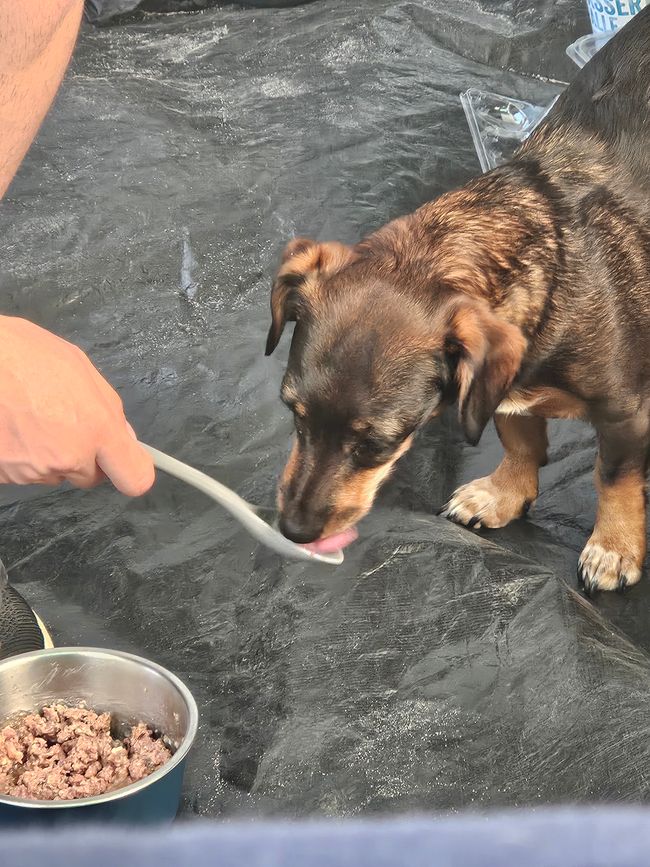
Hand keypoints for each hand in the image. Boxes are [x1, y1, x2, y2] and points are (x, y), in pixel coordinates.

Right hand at [0, 316, 154, 494]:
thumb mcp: (79, 367)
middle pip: (91, 477)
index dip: (132, 472)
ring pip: (56, 473)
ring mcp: (36, 469)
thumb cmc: (22, 355)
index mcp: (97, 429)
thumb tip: (123, 434)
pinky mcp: (8, 475)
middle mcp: (70, 456)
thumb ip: (108, 406)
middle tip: (64, 425)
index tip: (126, 464)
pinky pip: (27, 472)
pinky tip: (14, 425)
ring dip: (51, 455)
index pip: (135, 479)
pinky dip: (24, 455)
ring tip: (32, 417)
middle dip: (84, 457)